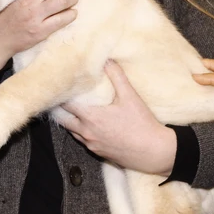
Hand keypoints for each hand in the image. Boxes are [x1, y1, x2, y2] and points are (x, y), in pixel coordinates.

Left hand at [62, 61, 176, 175]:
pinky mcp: (98, 152)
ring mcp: (91, 144)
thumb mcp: (130, 96)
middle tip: (60, 97)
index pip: (66, 104)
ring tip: (71, 110)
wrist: (153, 152)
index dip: (62, 94)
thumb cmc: (141, 124)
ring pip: (71, 131)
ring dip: (70, 121)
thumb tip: (107, 60)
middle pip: (63, 120)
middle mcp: (86, 132)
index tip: (62, 85)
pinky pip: (82, 140)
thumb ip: (117, 76)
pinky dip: (81, 131)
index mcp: (91, 117)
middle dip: (60, 108)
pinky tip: (88, 125)